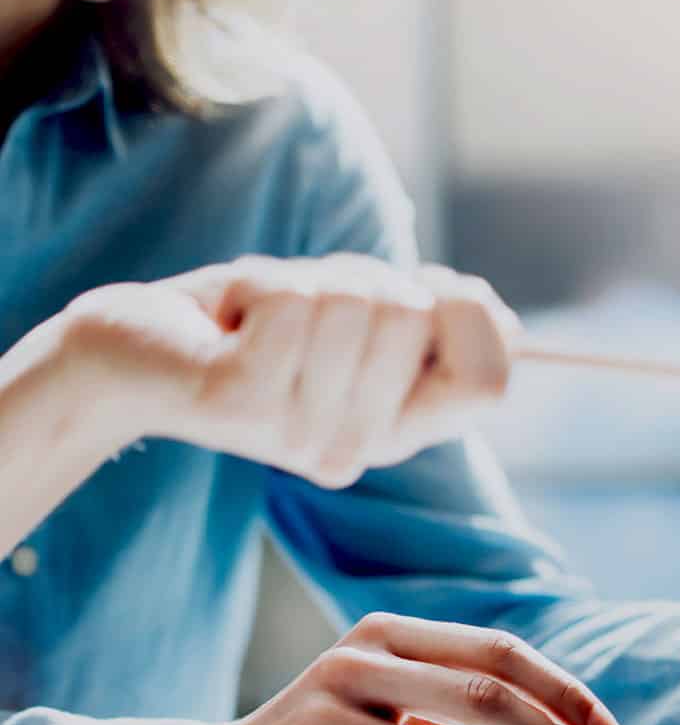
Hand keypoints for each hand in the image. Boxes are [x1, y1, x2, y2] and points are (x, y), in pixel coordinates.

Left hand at [57, 254, 517, 486]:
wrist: (130, 354)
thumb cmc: (250, 327)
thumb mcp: (355, 321)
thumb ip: (431, 325)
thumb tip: (504, 323)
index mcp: (398, 430)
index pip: (491, 383)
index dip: (470, 316)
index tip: (423, 292)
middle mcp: (359, 446)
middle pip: (416, 318)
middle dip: (362, 278)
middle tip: (308, 311)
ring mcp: (303, 432)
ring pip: (356, 301)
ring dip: (307, 279)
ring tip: (262, 318)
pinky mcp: (245, 401)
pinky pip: (295, 302)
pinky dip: (259, 283)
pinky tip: (229, 322)